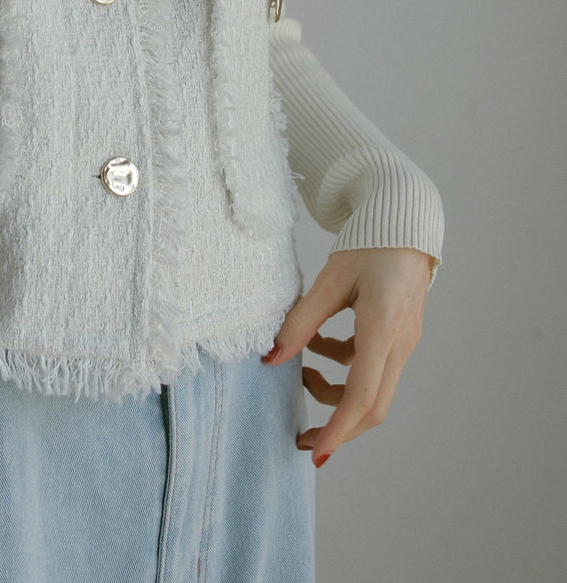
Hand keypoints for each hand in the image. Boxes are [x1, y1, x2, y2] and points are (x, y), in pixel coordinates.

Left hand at [261, 247, 434, 466]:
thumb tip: (271, 357)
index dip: (337, 429)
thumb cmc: (369, 244)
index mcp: (383, 329)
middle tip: (301, 437)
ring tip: (301, 371)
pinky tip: (319, 344)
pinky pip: (372, 367)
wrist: (405, 224)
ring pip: (372, 389)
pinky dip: (344, 368)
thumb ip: (301, 320)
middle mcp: (399, 343)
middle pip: (373, 406)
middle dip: (337, 427)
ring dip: (336, 393)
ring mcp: (403, 341)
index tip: (314, 451)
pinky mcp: (398, 336)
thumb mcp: (330, 280)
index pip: (362, 395)